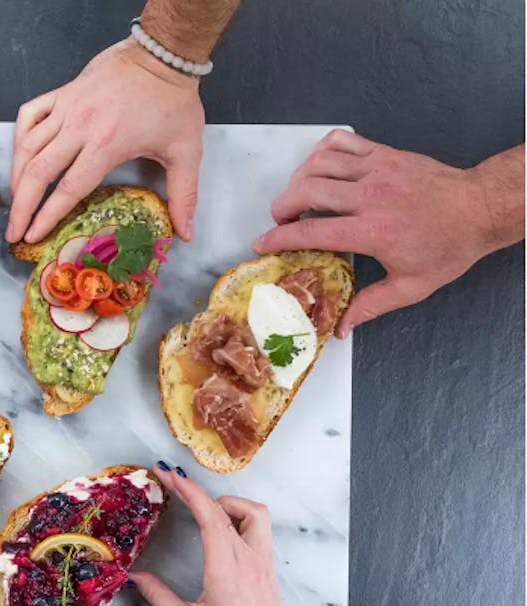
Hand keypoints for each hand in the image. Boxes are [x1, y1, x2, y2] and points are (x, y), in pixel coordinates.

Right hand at [7, 40, 203, 243]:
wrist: (162, 54)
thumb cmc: (173, 102)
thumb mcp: (186, 151)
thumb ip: (184, 195)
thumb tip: (185, 235)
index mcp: (107, 144)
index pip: (68, 189)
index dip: (47, 216)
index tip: (32, 236)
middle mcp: (80, 126)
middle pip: (39, 172)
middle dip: (22, 206)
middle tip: (12, 231)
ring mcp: (67, 107)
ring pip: (28, 146)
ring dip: (17, 177)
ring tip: (15, 201)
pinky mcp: (62, 93)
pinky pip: (30, 115)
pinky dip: (20, 136)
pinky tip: (21, 156)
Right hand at [130, 465, 300, 605]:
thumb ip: (158, 597)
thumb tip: (134, 576)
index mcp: (225, 570)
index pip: (210, 517)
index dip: (188, 491)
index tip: (167, 474)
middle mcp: (247, 558)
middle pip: (224, 508)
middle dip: (194, 489)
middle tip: (169, 478)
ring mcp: (261, 557)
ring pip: (250, 510)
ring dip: (223, 501)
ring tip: (200, 508)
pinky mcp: (266, 562)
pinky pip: (256, 523)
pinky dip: (238, 514)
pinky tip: (220, 526)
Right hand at [255, 130, 501, 336]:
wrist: (480, 208)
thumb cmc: (449, 246)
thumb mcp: (412, 286)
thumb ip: (372, 305)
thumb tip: (343, 326)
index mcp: (374, 231)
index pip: (312, 230)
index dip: (279, 238)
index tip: (263, 243)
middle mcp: (372, 195)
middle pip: (306, 190)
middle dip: (282, 206)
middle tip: (281, 221)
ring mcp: (377, 169)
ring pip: (318, 162)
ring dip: (298, 179)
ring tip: (298, 197)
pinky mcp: (384, 153)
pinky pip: (341, 140)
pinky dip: (321, 151)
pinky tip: (320, 169)